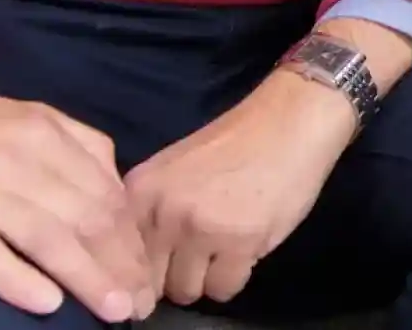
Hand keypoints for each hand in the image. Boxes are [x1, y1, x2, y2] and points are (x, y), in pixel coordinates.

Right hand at [0, 65, 152, 322]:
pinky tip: (47, 303)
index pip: (106, 194)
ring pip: (46, 237)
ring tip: (113, 309)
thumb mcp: (25, 119)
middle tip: (139, 305)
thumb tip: (117, 187)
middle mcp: (20, 159)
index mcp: (47, 135)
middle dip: (120, 266)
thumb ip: (74, 146)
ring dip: (87, 277)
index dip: (132, 240)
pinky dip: (18, 279)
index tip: (147, 276)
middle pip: (86, 218)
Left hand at [124, 64, 357, 308]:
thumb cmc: (237, 142)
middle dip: (172, 276)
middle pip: (151, 280)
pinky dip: (233, 278)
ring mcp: (200, 229)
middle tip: (198, 259)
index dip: (143, 268)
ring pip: (186, 291)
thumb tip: (141, 264)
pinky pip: (223, 289)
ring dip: (204, 279)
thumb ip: (152, 210)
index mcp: (140, 191)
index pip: (121, 257)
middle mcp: (162, 211)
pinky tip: (243, 252)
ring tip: (222, 253)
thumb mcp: (175, 169)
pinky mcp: (239, 243)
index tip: (162, 268)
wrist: (290, 120)